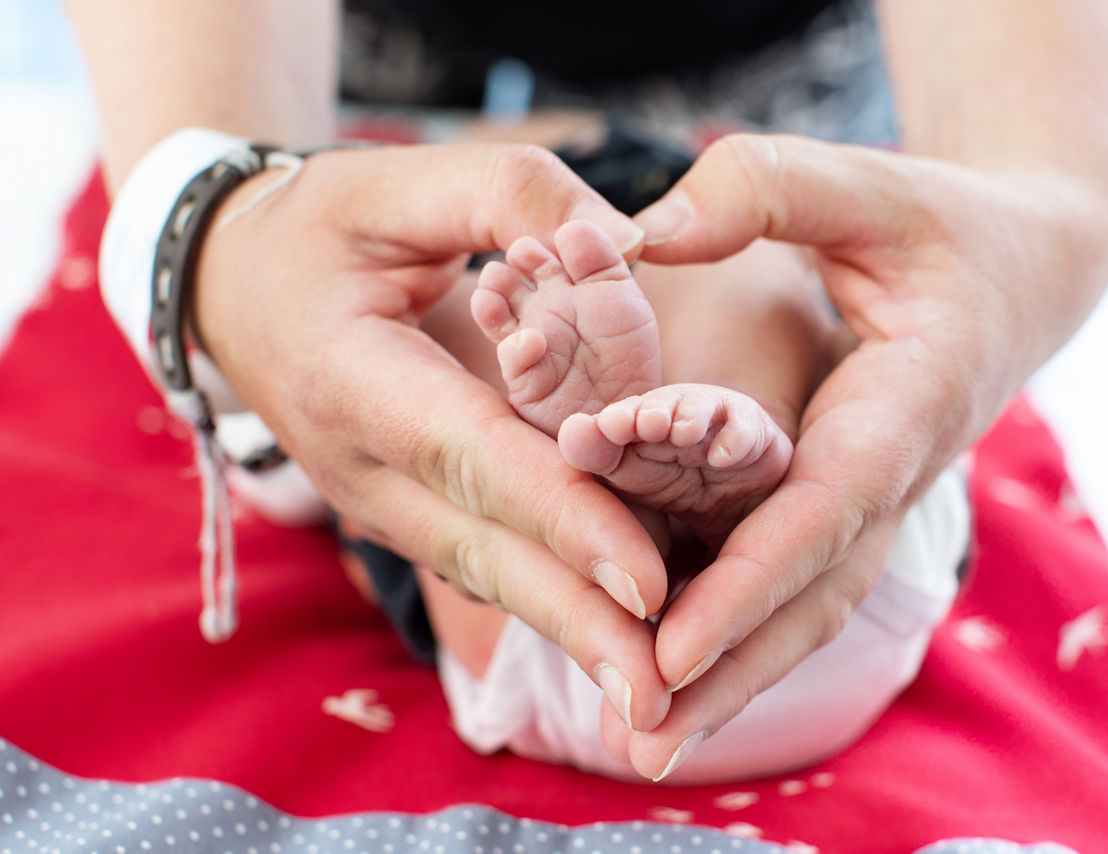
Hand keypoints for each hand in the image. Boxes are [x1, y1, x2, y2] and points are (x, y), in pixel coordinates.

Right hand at [194, 143, 674, 730]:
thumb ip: (513, 190)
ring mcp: (381, 503)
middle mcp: (364, 467)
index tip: (646, 585)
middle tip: (662, 699)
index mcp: (355, 382)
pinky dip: (551, 604)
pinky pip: (487, 564)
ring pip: (489, 576)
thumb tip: (628, 238)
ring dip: (571, 635)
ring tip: (651, 700)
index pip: (475, 457)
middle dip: (579, 625)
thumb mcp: (398, 181)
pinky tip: (616, 644)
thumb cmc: (317, 227)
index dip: (562, 519)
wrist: (231, 286)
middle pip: (488, 554)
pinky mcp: (407, 514)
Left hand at [607, 134, 1107, 776]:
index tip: (673, 650)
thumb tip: (643, 233)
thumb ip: (766, 189)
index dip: (748, 584)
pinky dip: (742, 639)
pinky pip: (796, 586)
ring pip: (805, 610)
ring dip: (732, 681)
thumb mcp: (870, 184)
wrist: (1028, 273)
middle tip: (639, 747)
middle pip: (809, 598)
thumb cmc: (947, 224)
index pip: (819, 512)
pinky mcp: (850, 506)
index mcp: (898, 410)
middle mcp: (887, 476)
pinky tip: (677, 681)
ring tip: (645, 746)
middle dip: (728, 674)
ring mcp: (874, 502)